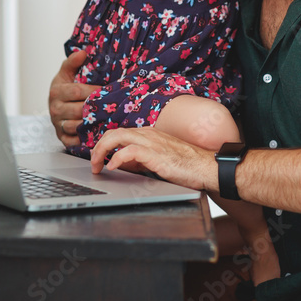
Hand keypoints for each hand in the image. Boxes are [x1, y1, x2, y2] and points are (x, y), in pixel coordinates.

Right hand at [48, 49, 100, 147]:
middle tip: (112, 106)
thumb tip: (83, 52)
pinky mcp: (61, 137)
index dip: (93, 91)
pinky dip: (85, 139)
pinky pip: (74, 141)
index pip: (77, 91)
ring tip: (107, 119)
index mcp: (56, 91)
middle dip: (96, 108)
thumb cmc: (65, 87)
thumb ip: (73, 62)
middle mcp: (55, 109)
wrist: (56, 103)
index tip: (106, 89)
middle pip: (78, 110)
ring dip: (92, 124)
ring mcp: (58, 124)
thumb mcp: (66, 72)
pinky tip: (97, 133)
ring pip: (77, 126)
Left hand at [90, 127, 213, 190]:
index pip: (119, 133)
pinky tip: (112, 168)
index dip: (104, 145)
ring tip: (97, 165)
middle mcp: (149, 134)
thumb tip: (120, 164)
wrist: (207, 167)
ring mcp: (152, 142)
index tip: (98, 158)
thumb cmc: (187, 165)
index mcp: (149, 134)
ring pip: (117, 137)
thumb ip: (139, 160)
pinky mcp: (157, 154)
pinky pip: (130, 151)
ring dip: (102, 151)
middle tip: (93, 163)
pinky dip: (117, 158)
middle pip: (113, 132)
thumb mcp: (157, 160)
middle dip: (98, 147)